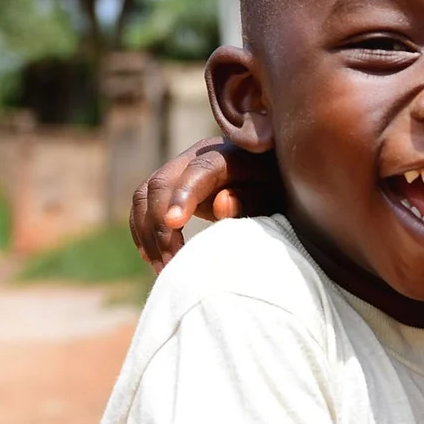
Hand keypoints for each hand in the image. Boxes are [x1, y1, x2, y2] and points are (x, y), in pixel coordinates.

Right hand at [129, 138, 283, 271]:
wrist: (275, 178)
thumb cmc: (281, 190)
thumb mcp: (277, 197)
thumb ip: (254, 199)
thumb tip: (221, 204)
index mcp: (229, 155)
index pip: (199, 170)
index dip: (182, 195)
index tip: (173, 223)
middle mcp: (197, 156)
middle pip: (160, 183)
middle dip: (159, 225)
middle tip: (170, 264)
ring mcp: (180, 169)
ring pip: (145, 194)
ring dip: (147, 233)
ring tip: (163, 268)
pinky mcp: (171, 186)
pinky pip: (143, 203)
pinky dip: (142, 230)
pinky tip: (153, 256)